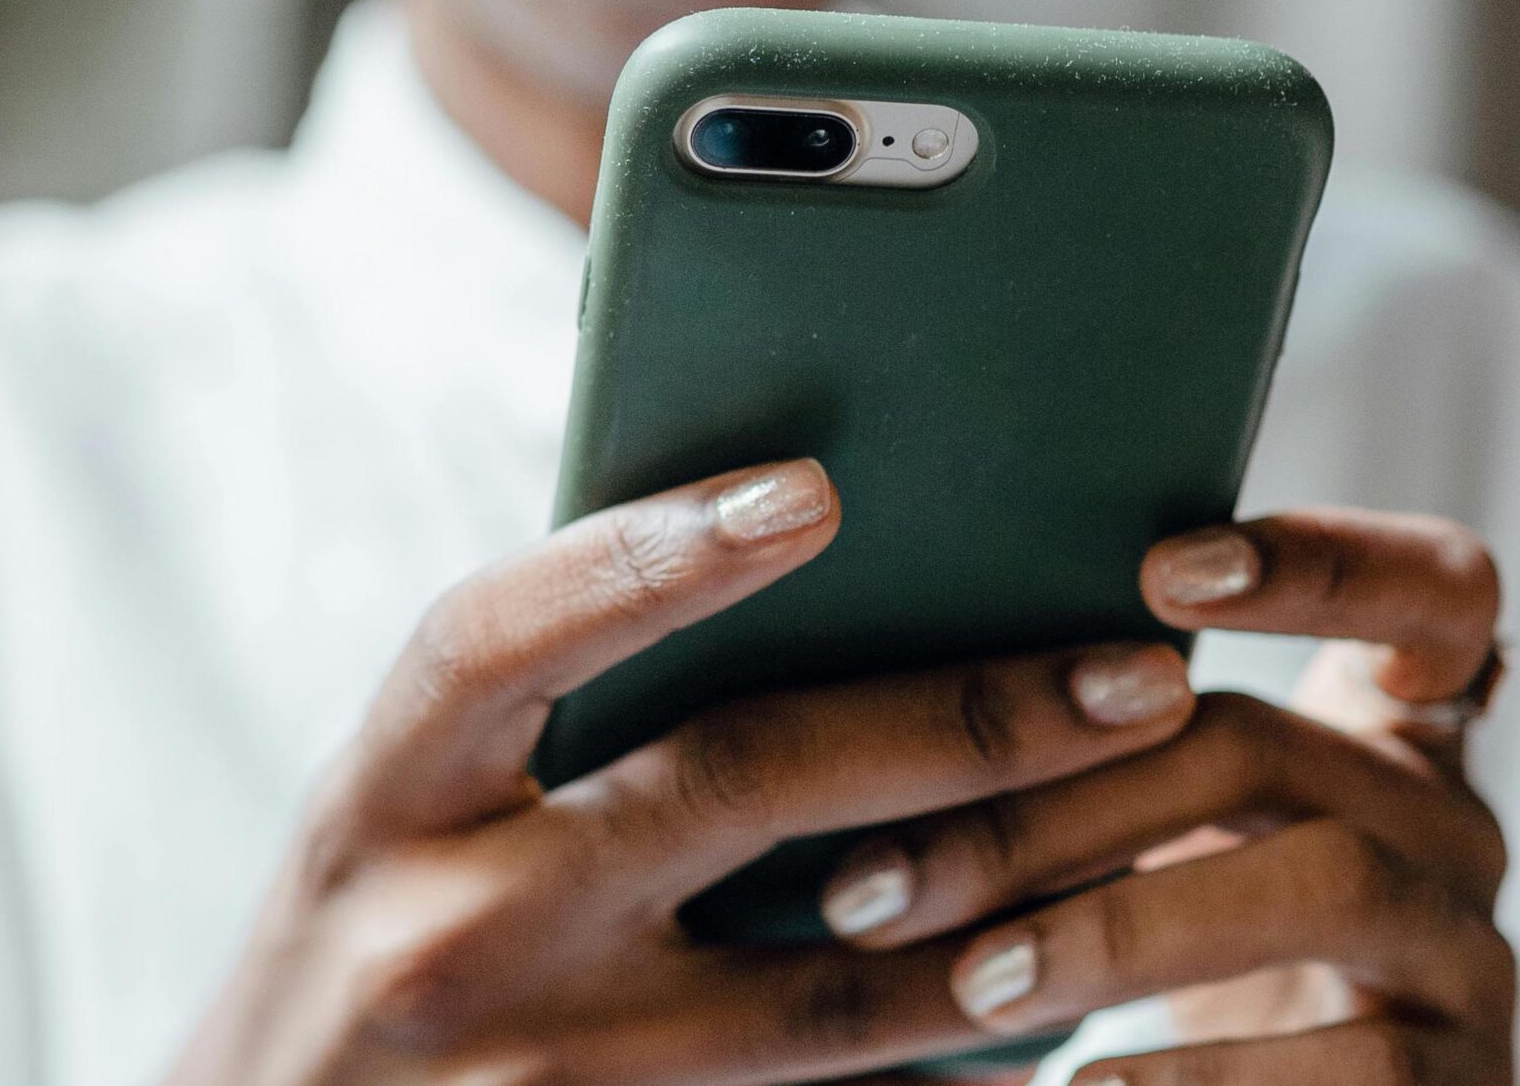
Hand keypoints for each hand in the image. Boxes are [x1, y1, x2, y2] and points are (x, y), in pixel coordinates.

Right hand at [166, 457, 1207, 1084]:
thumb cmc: (359, 946)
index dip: (651, 555)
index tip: (816, 490)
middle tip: (1134, 667)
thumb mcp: (398, 814)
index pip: (500, 637)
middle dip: (959, 717)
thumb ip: (544, 710)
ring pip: (829, 996)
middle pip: (733, 790)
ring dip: (1013, 905)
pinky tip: (1067, 1000)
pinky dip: (952, 1062)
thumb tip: (797, 559)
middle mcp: (445, 932)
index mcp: (381, 796)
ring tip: (1160, 825)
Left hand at [812, 509, 1514, 1083]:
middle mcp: (1454, 826)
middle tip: (882, 879)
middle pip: (1270, 743)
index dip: (1323, 559)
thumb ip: (1100, 738)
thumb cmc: (1191, 954)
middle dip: (1061, 799)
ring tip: (973, 983)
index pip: (1434, 589)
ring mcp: (1475, 960)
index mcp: (1393, 729)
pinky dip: (1200, 1079)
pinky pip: (1362, 1070)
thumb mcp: (1173, 836)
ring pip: (1326, 882)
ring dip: (1122, 929)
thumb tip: (880, 665)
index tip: (1161, 567)